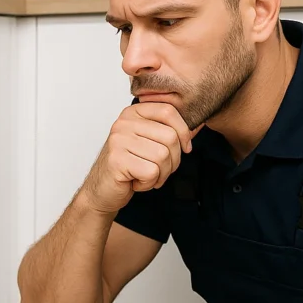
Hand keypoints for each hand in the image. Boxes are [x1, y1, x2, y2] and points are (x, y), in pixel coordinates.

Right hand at [80, 102, 194, 213]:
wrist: (102, 190)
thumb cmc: (129, 167)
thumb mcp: (150, 143)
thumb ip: (170, 132)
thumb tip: (199, 124)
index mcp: (133, 113)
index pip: (168, 111)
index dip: (184, 132)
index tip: (185, 148)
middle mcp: (123, 123)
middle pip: (170, 137)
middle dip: (173, 160)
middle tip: (159, 170)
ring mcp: (118, 140)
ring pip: (163, 156)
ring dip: (160, 174)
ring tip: (145, 176)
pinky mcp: (117, 160)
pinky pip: (152, 172)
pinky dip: (149, 183)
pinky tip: (136, 182)